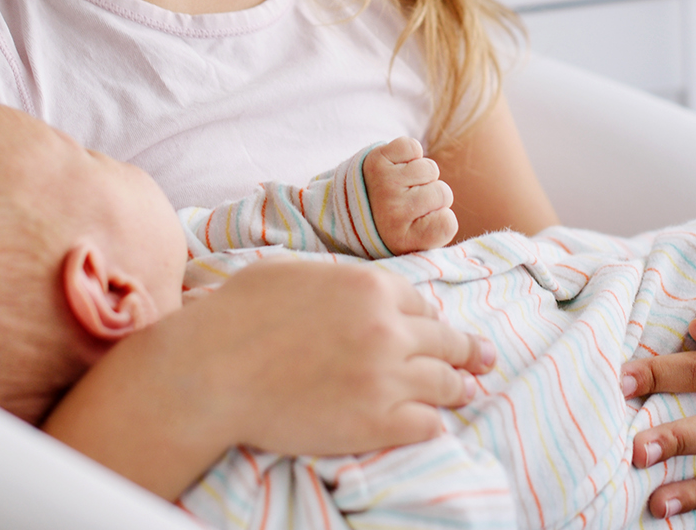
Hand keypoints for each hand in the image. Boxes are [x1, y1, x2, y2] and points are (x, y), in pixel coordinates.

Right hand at [42, 258, 493, 497]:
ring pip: (448, 383)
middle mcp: (389, 329)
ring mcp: (387, 377)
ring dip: (458, 388)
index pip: (421, 303)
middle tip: (484, 359)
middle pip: (446, 340)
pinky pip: (429, 424)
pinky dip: (432, 423)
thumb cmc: (236, 317)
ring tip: (467, 393)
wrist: (212, 372)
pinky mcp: (378, 422)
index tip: (431, 329)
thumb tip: (342, 282)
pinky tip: (430, 424)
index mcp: (370, 287)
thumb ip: (331, 275)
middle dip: (467, 351)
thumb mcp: (288, 271)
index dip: (425, 319)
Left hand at [364, 136, 457, 252]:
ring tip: (402, 185)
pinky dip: (409, 154)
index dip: (441, 218)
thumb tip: (446, 215)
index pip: (448, 224)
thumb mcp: (413, 244)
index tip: (424, 221)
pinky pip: (413, 147)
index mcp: (403, 239)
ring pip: (430, 169)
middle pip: (444, 194)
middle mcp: (393, 211)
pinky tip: (397, 168)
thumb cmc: (392, 225)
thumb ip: (436, 234)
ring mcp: (384, 183)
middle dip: (432, 196)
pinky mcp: (376, 159)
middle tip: (410, 202)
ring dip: (421, 175)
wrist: (348, 208)